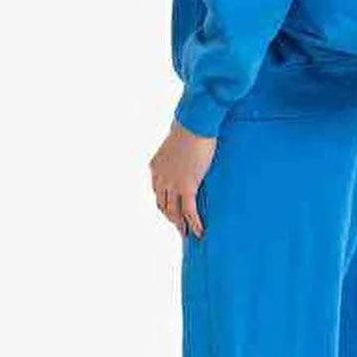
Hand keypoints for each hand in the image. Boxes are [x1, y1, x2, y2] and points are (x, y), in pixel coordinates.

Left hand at [149, 119, 216, 238]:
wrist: (195, 123)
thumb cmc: (190, 126)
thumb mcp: (178, 141)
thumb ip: (179, 151)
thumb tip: (189, 149)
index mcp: (155, 167)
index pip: (157, 191)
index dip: (164, 203)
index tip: (171, 210)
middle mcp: (160, 178)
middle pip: (162, 204)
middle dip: (171, 217)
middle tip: (179, 226)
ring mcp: (172, 184)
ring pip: (173, 212)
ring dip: (180, 224)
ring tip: (187, 233)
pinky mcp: (187, 186)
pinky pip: (189, 211)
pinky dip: (194, 223)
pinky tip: (200, 232)